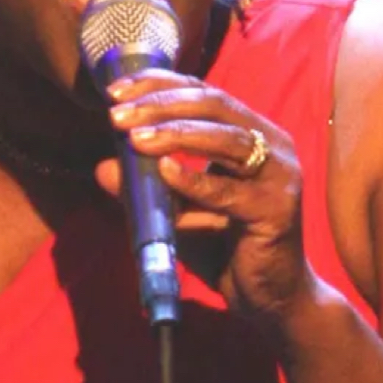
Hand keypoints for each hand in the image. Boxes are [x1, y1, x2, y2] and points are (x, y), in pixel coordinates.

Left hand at [95, 69, 313, 323]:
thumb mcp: (175, 212)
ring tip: (135, 138)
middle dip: (161, 105)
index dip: (159, 84)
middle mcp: (271, 144)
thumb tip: (103, 168)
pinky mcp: (277, 210)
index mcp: (251, 132)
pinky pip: (230, 191)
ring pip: (226, 139)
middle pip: (215, 105)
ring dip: (176, 133)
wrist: (268, 298)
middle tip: (118, 115)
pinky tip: (164, 171)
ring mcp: (279, 175)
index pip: (203, 92)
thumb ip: (145, 189)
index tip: (115, 91)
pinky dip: (195, 179)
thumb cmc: (224, 247)